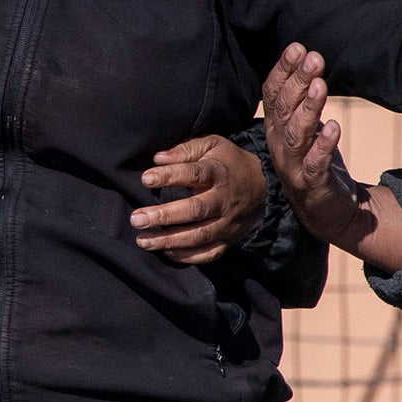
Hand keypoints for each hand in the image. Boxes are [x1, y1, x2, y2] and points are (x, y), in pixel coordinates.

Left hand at [130, 134, 263, 264]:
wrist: (264, 186)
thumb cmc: (227, 163)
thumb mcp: (211, 145)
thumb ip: (185, 149)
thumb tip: (157, 158)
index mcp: (218, 173)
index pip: (194, 174)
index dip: (170, 176)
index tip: (145, 179)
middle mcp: (223, 201)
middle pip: (195, 210)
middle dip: (164, 216)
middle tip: (137, 219)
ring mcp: (228, 223)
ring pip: (199, 236)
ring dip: (170, 240)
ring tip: (142, 241)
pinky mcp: (229, 240)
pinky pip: (209, 253)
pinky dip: (188, 256)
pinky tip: (166, 252)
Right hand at [257, 45, 401, 272]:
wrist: (327, 210)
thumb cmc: (316, 161)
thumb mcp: (306, 127)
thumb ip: (302, 98)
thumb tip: (306, 57)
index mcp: (276, 128)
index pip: (272, 95)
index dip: (283, 71)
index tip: (297, 47)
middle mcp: (279, 144)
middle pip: (284, 109)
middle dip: (297, 81)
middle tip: (313, 58)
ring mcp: (293, 165)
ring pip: (296, 134)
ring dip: (307, 109)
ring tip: (319, 85)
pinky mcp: (312, 184)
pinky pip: (315, 163)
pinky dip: (323, 145)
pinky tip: (333, 127)